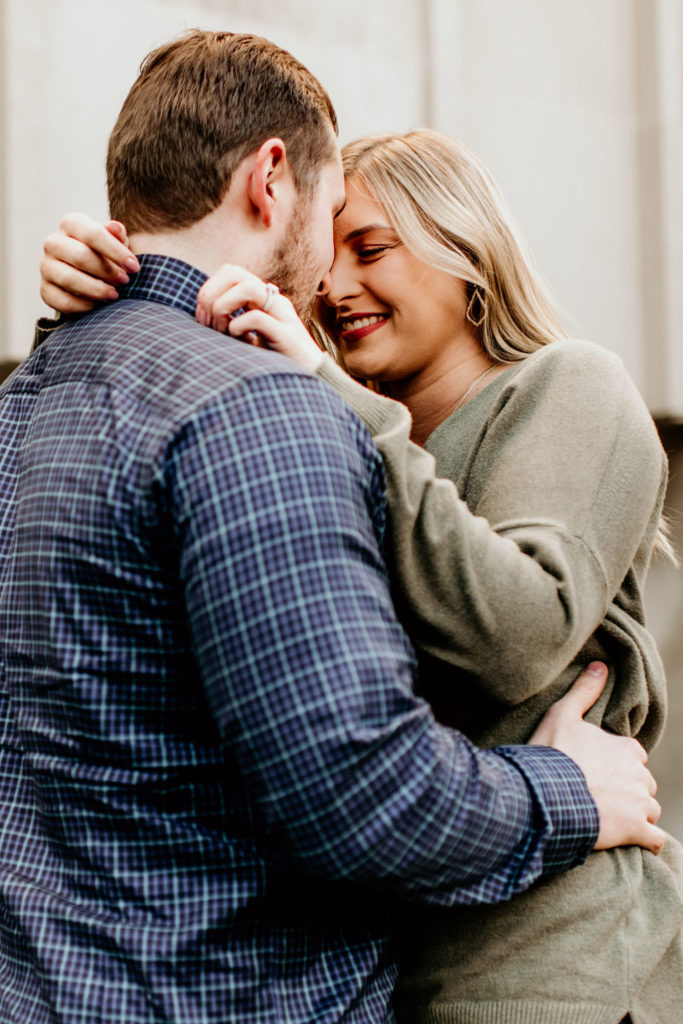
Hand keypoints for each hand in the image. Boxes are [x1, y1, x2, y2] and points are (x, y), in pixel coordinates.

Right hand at [40, 213, 139, 312]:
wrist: (88, 273)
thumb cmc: (105, 253)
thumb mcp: (114, 241)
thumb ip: (116, 235)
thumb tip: (115, 228)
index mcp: (71, 224)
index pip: (92, 233)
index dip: (115, 251)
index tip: (134, 267)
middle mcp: (53, 243)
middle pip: (80, 256)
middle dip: (107, 271)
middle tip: (125, 281)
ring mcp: (46, 266)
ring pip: (69, 279)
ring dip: (96, 289)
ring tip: (114, 294)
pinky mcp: (45, 289)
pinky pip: (62, 301)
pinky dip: (83, 305)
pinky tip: (98, 305)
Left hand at [196, 264, 324, 372]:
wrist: (312, 382)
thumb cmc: (277, 364)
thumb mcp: (250, 339)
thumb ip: (233, 322)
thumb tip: (204, 315)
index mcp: (264, 299)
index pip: (230, 271)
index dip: (209, 288)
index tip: (203, 317)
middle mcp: (274, 301)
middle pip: (234, 272)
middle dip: (211, 294)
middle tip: (208, 322)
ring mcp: (283, 316)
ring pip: (247, 287)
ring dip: (223, 307)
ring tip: (222, 330)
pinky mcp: (287, 336)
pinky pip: (256, 317)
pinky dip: (238, 327)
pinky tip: (241, 342)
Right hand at [529, 662, 664, 854]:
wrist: (545, 796)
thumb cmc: (552, 754)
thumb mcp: (562, 714)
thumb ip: (585, 690)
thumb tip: (600, 665)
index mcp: (627, 748)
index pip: (634, 757)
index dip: (618, 764)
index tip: (598, 771)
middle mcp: (640, 775)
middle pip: (644, 784)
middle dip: (630, 790)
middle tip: (602, 795)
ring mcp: (640, 805)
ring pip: (651, 810)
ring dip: (638, 815)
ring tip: (612, 819)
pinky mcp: (636, 831)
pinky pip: (655, 839)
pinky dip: (648, 840)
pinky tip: (637, 842)